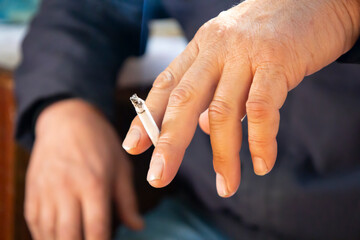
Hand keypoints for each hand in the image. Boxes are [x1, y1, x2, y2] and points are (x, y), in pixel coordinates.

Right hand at [24, 99, 142, 239]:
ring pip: (48, 233)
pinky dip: (44, 236)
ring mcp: (46, 191)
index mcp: (94, 184)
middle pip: (69, 236)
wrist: (67, 120)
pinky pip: (34, 223)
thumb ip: (128, 201)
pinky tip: (55, 238)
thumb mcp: (121, 167)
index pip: (96, 229)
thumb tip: (138, 226)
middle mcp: (67, 190)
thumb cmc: (99, 143)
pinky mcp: (33, 191)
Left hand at [123, 0, 359, 196]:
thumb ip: (216, 93)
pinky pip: (261, 109)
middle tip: (158, 177)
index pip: (165, 85)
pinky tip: (262, 164)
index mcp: (201, 48)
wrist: (313, 0)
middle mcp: (216, 49)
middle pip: (183, 100)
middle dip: (169, 143)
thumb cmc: (268, 36)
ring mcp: (245, 54)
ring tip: (227, 186)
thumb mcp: (232, 59)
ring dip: (223, 156)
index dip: (147, 118)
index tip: (133, 147)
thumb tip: (206, 130)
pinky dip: (261, 141)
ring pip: (222, 111)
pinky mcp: (277, 61)